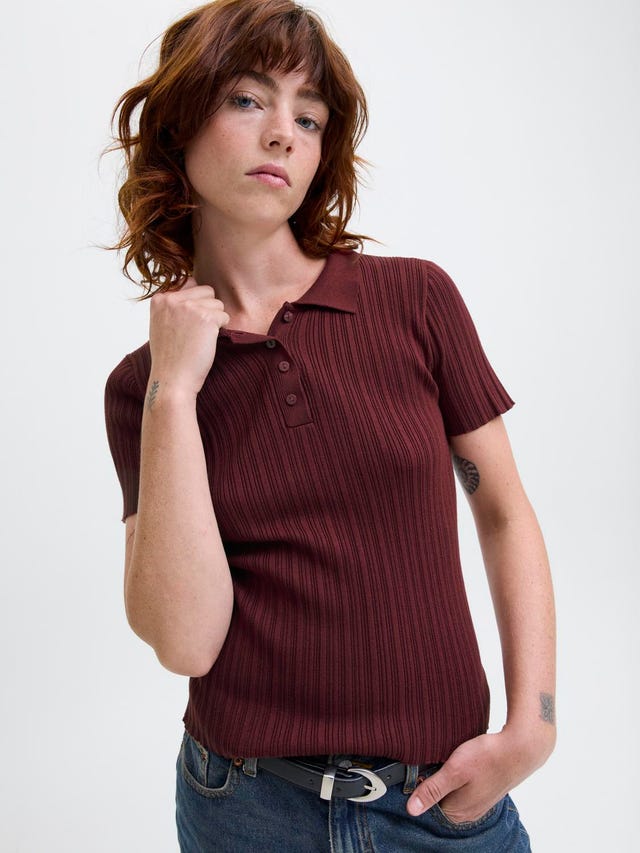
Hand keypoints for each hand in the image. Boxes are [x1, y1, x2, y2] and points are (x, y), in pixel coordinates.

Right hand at [148, 276, 230, 397]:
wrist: (172, 379)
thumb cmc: (169, 357)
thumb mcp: (161, 324)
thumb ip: (174, 305)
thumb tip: (193, 284)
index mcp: (159, 299)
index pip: (189, 283)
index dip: (195, 303)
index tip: (189, 323)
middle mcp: (172, 299)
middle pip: (206, 291)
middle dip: (207, 309)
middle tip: (196, 332)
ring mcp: (189, 307)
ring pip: (217, 303)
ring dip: (215, 320)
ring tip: (199, 338)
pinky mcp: (206, 317)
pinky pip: (225, 316)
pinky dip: (221, 330)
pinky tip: (207, 342)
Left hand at [406, 727, 553, 820]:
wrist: (520, 748)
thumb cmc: (488, 757)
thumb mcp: (454, 770)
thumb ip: (432, 790)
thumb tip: (411, 809)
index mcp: (457, 812)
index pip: (427, 801)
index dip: (423, 781)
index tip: (429, 764)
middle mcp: (467, 812)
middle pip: (439, 796)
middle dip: (437, 777)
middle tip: (444, 758)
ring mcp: (478, 802)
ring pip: (452, 788)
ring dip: (450, 773)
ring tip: (457, 757)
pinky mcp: (485, 790)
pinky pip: (464, 784)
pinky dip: (462, 772)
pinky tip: (467, 759)